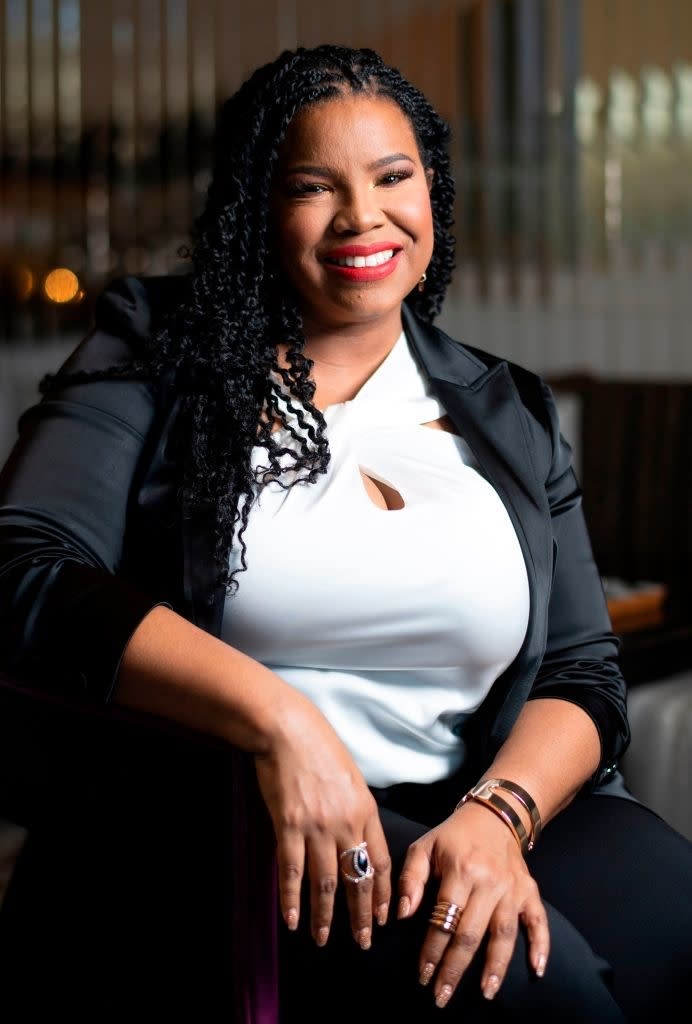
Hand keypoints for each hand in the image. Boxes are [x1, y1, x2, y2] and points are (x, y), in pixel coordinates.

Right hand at [254, 691, 390, 948]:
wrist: (288, 730)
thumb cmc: (320, 748)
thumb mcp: (351, 778)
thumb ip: (357, 810)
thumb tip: (358, 837)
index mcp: (365, 810)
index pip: (380, 861)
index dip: (383, 893)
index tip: (386, 917)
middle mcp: (346, 823)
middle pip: (357, 879)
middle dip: (361, 915)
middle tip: (362, 942)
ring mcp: (317, 827)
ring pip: (326, 882)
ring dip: (325, 916)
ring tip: (322, 939)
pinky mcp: (288, 826)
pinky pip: (292, 872)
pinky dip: (292, 899)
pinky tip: (292, 920)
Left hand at [398, 800, 548, 1007]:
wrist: (495, 815)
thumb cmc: (453, 836)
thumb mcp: (425, 847)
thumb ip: (411, 879)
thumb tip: (402, 914)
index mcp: (460, 870)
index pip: (443, 918)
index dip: (432, 949)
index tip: (422, 976)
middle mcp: (489, 881)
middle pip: (471, 933)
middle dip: (455, 968)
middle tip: (442, 996)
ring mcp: (512, 888)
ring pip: (504, 934)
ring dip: (495, 966)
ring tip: (486, 993)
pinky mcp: (530, 892)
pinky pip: (539, 921)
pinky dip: (541, 946)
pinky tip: (537, 970)